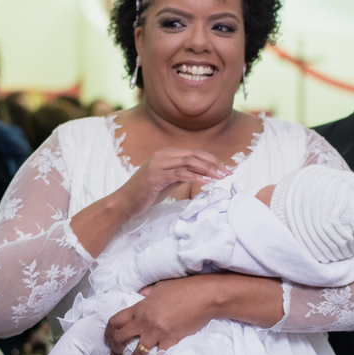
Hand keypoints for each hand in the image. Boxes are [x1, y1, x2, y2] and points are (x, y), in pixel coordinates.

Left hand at [105, 275, 223, 354]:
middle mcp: (144, 322)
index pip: (116, 321)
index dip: (108, 332)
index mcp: (140, 308)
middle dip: (114, 351)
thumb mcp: (160, 286)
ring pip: (137, 354)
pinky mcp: (171, 341)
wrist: (204, 296)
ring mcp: (157, 333)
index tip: (107, 340)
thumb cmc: (183, 288)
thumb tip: (140, 295)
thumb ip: (147, 293)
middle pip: (120, 339)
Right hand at [115, 148, 230, 218]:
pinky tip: (206, 182)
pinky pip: (180, 173)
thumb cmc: (146, 193)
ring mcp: (159, 164)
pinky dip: (195, 176)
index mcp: (166, 154)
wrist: (125, 202)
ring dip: (208, 169)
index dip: (211, 160)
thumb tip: (201, 174)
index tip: (225, 169)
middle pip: (194, 155)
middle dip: (213, 163)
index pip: (194, 153)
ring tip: (220, 177)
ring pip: (189, 162)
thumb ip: (181, 174)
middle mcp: (163, 155)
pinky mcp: (156, 175)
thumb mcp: (167, 181)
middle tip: (228, 172)